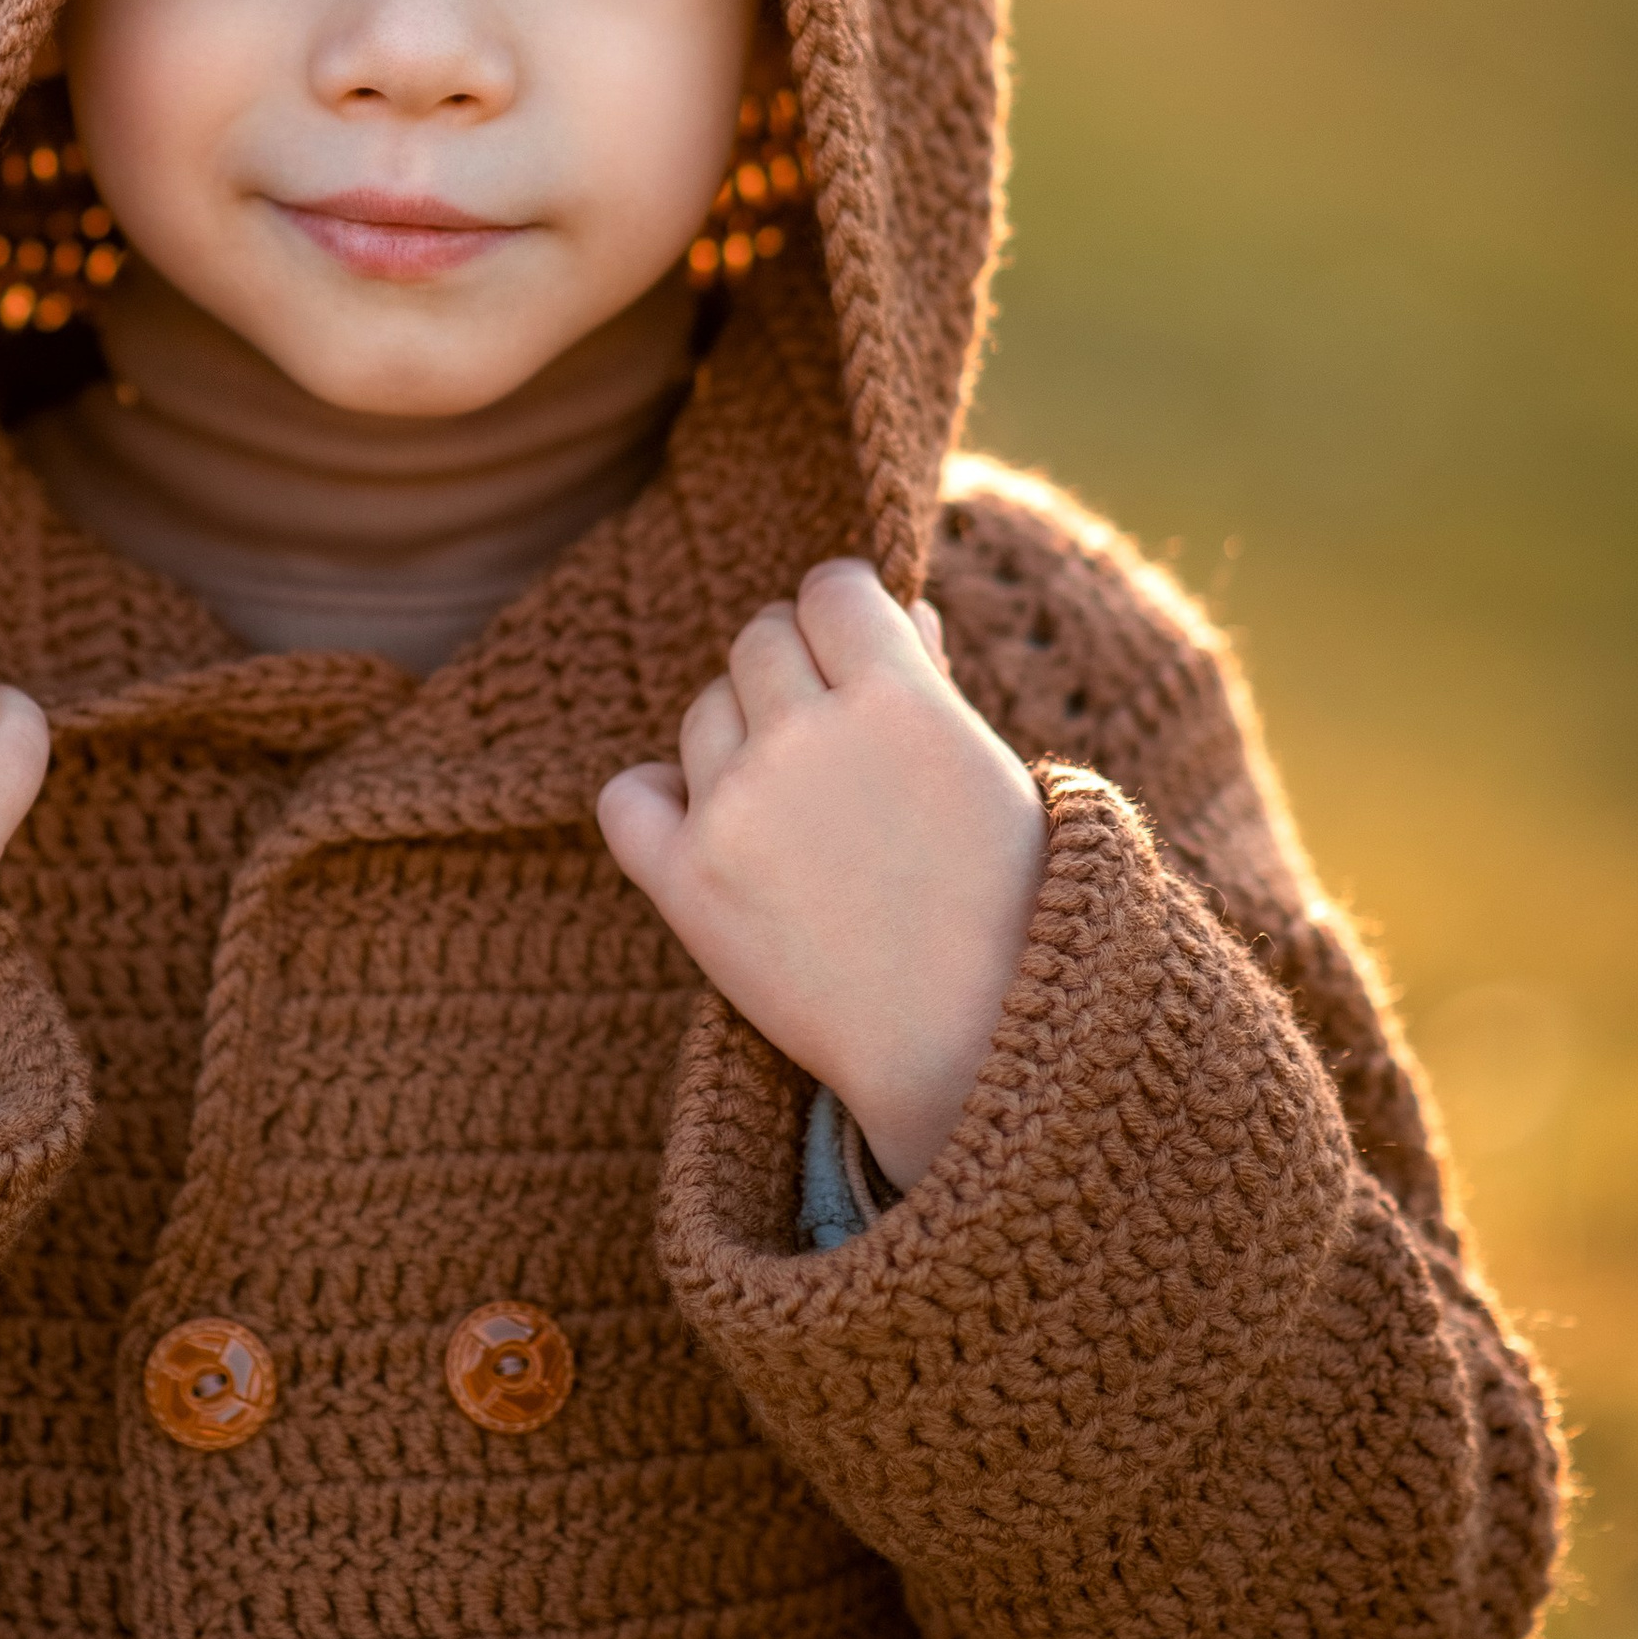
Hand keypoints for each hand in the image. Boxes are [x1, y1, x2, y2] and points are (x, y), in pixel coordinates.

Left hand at [596, 558, 1047, 1192]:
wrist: (975, 1050)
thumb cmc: (1009, 908)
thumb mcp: (991, 772)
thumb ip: (927, 679)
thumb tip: (899, 607)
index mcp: (896, 695)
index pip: (830, 589)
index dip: (845, 616)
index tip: (857, 655)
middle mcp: (806, 734)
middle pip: (756, 640)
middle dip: (791, 672)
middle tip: (832, 741)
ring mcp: (737, 805)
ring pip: (701, 711)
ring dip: (738, 735)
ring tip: (798, 806)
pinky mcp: (686, 880)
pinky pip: (628, 796)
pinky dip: (657, 799)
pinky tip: (706, 822)